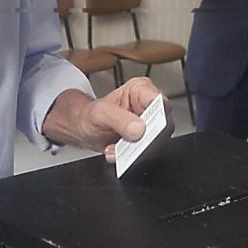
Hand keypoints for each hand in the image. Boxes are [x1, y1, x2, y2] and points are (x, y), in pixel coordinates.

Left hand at [42, 77, 160, 158]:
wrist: (84, 130)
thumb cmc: (91, 116)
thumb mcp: (99, 114)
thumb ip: (118, 119)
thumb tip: (139, 129)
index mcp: (141, 90)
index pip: (160, 102)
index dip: (158, 118)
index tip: (145, 132)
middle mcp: (149, 106)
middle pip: (163, 125)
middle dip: (145, 140)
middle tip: (128, 145)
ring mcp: (150, 125)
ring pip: (157, 142)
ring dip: (136, 151)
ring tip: (115, 150)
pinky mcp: (146, 141)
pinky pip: (147, 152)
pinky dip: (131, 157)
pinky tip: (116, 152)